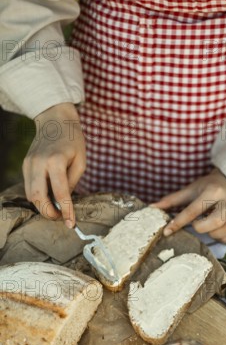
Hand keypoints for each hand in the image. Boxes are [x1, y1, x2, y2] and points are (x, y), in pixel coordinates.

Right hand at [22, 103, 85, 226]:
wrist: (55, 120)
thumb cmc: (73, 141)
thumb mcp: (81, 162)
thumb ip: (73, 183)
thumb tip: (65, 203)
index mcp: (56, 161)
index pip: (60, 193)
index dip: (66, 211)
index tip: (71, 224)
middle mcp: (38, 163)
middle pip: (38, 197)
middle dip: (49, 212)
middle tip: (61, 217)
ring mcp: (29, 164)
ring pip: (30, 195)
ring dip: (43, 206)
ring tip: (56, 208)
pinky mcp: (25, 165)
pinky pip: (29, 187)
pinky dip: (39, 196)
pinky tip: (49, 197)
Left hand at [151, 168, 225, 242]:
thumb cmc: (208, 186)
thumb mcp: (191, 189)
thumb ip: (172, 200)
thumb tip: (152, 207)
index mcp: (213, 191)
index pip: (193, 210)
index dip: (178, 222)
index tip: (167, 231)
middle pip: (212, 223)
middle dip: (200, 227)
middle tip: (196, 223)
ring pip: (222, 231)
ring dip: (210, 233)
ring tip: (207, 225)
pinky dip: (219, 237)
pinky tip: (215, 229)